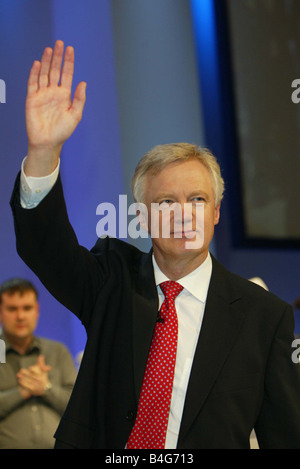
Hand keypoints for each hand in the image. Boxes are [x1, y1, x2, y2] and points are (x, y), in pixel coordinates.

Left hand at [17, 355, 51, 397]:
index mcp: (42, 375)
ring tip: (18, 375)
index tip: (30, 368)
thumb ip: (41, 363)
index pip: (38, 372)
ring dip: (23, 378)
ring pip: (29, 381)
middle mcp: (40, 380)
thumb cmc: (43, 377)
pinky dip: (23, 384)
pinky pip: (27, 387)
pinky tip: (20, 380)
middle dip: (27, 373)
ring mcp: (36, 386)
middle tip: (21, 370)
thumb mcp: (43, 370)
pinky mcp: (33, 390)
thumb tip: (41, 356)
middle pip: (33, 376)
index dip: (35, 370)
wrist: (45, 389)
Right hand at [25, 40, 86, 175]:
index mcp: (65, 95)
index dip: (68, 62)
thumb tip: (83, 83)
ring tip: (49, 49)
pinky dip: (34, 73)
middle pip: (55, 70)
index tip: (70, 49)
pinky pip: (32, 83)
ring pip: (44, 74)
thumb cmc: (62, 131)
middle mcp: (53, 92)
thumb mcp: (75, 115)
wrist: (48, 142)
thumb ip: (79, 99)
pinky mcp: (32, 99)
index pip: (67, 74)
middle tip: (60, 43)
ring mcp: (42, 94)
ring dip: (46, 61)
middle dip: (57, 57)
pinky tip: (37, 63)